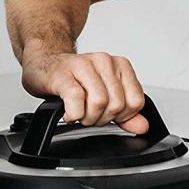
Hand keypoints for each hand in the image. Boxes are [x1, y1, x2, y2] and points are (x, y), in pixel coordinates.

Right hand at [20, 41, 147, 133]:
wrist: (45, 62)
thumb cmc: (75, 79)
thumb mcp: (106, 95)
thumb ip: (127, 112)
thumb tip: (143, 126)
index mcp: (120, 66)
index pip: (136, 101)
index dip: (122, 116)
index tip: (108, 114)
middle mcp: (104, 61)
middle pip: (117, 105)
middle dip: (102, 118)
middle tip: (90, 114)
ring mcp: (84, 65)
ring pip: (99, 103)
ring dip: (87, 117)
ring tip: (79, 113)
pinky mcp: (63, 74)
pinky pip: (76, 100)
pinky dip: (73, 113)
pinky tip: (68, 112)